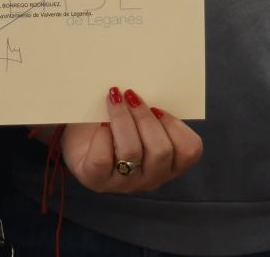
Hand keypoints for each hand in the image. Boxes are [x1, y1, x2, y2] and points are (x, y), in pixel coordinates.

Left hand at [57, 87, 201, 193]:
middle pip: (161, 151)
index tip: (158, 107)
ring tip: (114, 99)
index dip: (177, 126)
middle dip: (145, 118)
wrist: (80, 139)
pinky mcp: (96, 180)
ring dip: (123, 120)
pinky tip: (101, 124)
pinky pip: (103, 159)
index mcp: (169, 164)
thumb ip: (152, 109)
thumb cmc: (115, 123)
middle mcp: (150, 179)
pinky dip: (103, 136)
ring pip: (132, 153)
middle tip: (131, 96)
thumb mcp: (138, 117)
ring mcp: (124, 184)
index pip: (189, 151)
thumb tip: (151, 85)